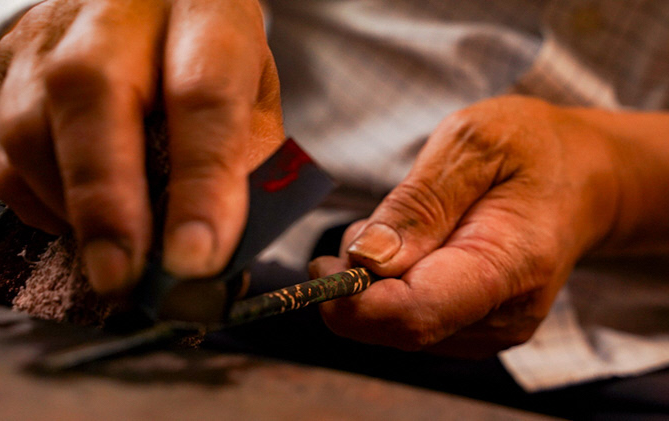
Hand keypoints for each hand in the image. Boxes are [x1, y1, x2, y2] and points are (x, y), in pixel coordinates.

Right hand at [0, 0, 283, 293]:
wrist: (154, 8)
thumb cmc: (211, 61)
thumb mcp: (252, 99)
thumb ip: (245, 164)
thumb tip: (216, 251)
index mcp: (203, 12)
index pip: (203, 96)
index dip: (200, 185)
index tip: (196, 258)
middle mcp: (117, 11)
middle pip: (91, 93)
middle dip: (107, 201)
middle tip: (123, 275)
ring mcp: (48, 34)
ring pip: (29, 129)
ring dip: (73, 210)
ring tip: (116, 247)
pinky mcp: (1, 66)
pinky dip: (39, 202)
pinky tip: (79, 213)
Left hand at [310, 96, 621, 357]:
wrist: (582, 177)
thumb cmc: (530, 149)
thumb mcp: (473, 144)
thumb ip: (419, 204)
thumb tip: (368, 260)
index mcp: (509, 264)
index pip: (417, 313)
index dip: (354, 302)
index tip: (321, 267)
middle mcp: (503, 314)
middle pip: (398, 328)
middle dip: (358, 284)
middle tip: (370, 225)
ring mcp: (490, 328)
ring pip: (397, 328)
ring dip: (375, 283)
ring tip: (407, 226)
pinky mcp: (475, 327)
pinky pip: (410, 321)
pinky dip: (391, 288)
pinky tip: (415, 248)